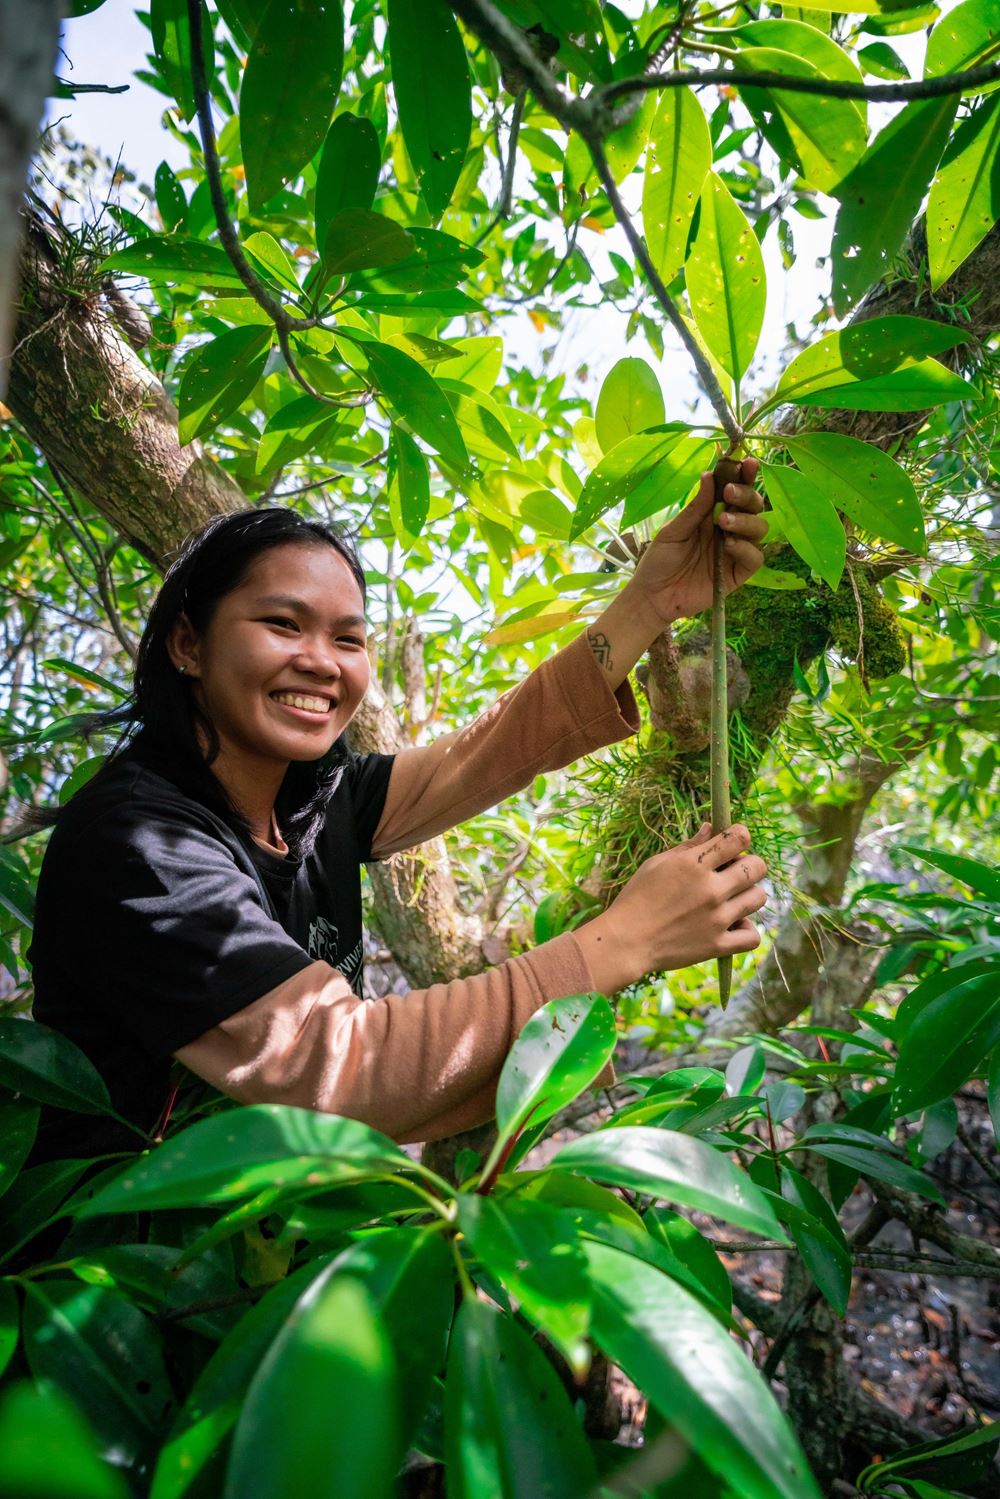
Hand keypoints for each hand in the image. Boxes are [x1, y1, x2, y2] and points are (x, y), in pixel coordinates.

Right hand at [574, 824, 766, 995]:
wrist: (626, 941)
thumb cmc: (636, 898)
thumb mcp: (656, 864)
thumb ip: (688, 846)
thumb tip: (710, 827)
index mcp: (693, 864)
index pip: (738, 838)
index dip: (740, 836)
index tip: (733, 842)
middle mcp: (711, 889)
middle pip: (757, 867)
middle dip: (749, 865)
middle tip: (734, 873)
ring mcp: (717, 918)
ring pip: (758, 897)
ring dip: (749, 895)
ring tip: (732, 900)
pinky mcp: (717, 945)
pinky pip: (752, 936)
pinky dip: (746, 931)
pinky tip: (732, 926)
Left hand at [628, 457, 766, 624]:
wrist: (652, 595)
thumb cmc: (659, 560)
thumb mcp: (673, 530)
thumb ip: (695, 508)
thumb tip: (710, 476)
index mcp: (713, 513)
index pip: (736, 491)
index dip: (745, 477)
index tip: (747, 463)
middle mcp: (729, 529)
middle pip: (754, 507)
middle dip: (746, 496)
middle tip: (729, 494)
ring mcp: (736, 551)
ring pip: (759, 529)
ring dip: (746, 521)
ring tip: (724, 521)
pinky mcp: (738, 574)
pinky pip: (755, 558)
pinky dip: (746, 549)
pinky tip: (730, 545)